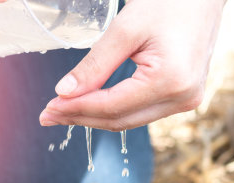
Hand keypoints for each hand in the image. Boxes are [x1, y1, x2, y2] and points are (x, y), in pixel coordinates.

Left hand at [39, 0, 225, 130]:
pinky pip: (140, 112)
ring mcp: (186, 101)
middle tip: (47, 115)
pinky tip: (90, 105)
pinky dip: (112, 110)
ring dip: (93, 117)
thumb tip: (64, 93)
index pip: (111, 107)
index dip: (76, 109)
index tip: (47, 108)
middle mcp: (182, 98)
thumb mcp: (125, 29)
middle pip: (119, 120)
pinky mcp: (182, 97)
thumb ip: (94, 64)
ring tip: (63, 111)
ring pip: (128, 120)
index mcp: (171, 81)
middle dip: (80, 117)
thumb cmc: (168, 3)